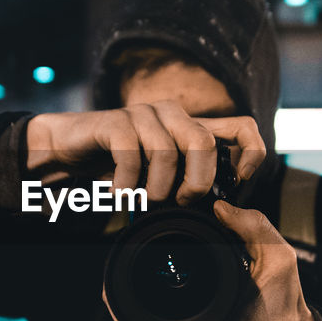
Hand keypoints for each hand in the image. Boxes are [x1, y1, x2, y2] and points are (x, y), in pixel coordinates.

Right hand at [27, 102, 265, 204]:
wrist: (70, 149)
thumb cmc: (120, 165)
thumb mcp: (161, 174)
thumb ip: (188, 179)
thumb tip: (219, 206)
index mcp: (192, 127)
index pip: (243, 127)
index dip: (251, 154)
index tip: (237, 184)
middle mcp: (173, 114)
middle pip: (204, 143)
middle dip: (196, 182)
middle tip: (179, 201)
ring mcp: (144, 114)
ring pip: (167, 151)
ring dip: (157, 188)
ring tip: (144, 200)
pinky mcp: (115, 122)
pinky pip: (130, 153)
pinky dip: (127, 182)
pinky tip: (119, 193)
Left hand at [103, 200, 317, 320]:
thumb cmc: (283, 305)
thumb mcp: (279, 261)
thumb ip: (254, 228)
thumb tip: (220, 209)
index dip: (123, 313)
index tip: (114, 282)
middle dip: (119, 310)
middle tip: (111, 276)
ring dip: (127, 319)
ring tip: (120, 284)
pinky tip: (136, 299)